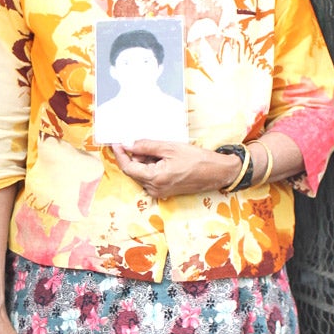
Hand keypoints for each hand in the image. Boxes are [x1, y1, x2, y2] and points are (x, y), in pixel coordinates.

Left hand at [113, 140, 233, 198]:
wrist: (217, 172)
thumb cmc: (196, 159)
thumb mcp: (169, 147)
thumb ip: (145, 147)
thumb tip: (127, 144)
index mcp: (154, 178)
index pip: (128, 167)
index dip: (120, 154)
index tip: (116, 142)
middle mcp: (154, 189)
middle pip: (134, 171)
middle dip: (135, 156)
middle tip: (144, 142)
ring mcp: (159, 192)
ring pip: (142, 173)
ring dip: (145, 160)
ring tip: (160, 149)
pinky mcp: (165, 191)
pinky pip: (151, 177)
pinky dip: (152, 166)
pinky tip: (163, 157)